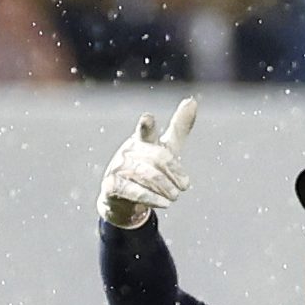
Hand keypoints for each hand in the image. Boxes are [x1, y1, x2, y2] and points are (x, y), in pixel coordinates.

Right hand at [98, 97, 197, 228]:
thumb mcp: (166, 148)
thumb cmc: (148, 168)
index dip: (147, 126)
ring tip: (174, 197)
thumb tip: (192, 100)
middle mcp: (129, 151)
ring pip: (146, 175)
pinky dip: (151, 198)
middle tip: (183, 188)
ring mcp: (118, 167)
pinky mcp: (111, 185)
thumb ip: (178, 127)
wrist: (125, 201)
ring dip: (164, 187)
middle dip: (173, 174)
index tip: (147, 118)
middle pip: (156, 158)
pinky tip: (164, 203)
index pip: (146, 131)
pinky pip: (133, 190)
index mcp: (142, 140)